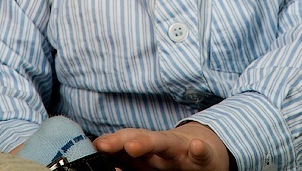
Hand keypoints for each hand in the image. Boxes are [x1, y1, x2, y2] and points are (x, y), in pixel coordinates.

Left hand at [94, 122, 231, 170]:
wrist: (208, 151)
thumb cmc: (173, 158)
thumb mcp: (149, 159)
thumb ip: (128, 161)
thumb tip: (103, 164)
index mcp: (148, 150)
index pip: (126, 141)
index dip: (110, 143)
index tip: (93, 145)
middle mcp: (163, 147)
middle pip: (141, 138)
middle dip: (121, 140)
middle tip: (103, 145)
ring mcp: (183, 151)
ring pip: (166, 144)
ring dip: (150, 142)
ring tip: (132, 146)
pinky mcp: (204, 158)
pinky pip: (201, 154)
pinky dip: (199, 150)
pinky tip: (196, 147)